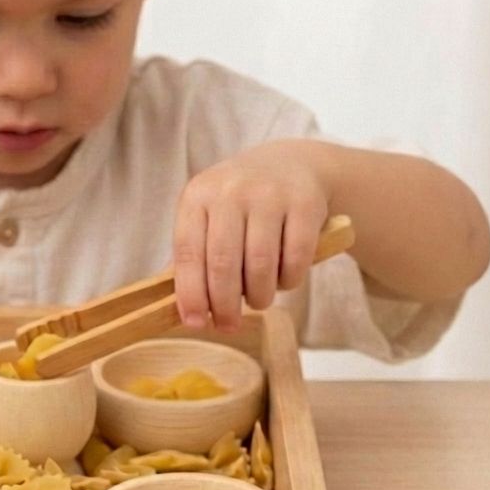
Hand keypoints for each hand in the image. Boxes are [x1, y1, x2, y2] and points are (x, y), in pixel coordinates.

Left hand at [172, 139, 330, 331]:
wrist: (293, 164)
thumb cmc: (241, 205)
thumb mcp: (209, 216)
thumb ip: (195, 255)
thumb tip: (184, 310)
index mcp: (197, 196)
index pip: (188, 253)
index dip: (191, 294)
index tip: (196, 323)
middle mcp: (230, 191)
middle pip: (222, 263)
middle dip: (225, 304)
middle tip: (228, 325)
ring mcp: (269, 194)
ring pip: (260, 264)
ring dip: (259, 295)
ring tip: (259, 301)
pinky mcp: (305, 203)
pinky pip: (295, 258)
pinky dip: (289, 280)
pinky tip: (284, 281)